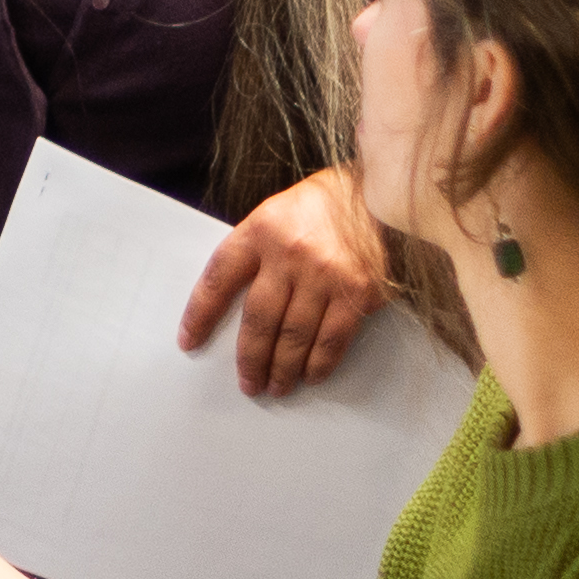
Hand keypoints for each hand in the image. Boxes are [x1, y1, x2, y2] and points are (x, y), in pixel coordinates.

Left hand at [184, 166, 388, 396]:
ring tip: (275, 386)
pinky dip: (319, 364)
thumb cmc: (325, 205)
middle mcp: (290, 254)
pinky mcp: (360, 292)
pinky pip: (332, 339)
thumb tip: (234, 304)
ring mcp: (326, 275)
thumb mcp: (277, 213)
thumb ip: (255, 252)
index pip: (218, 279)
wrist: (389, 192)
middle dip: (249, 359)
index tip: (189, 341)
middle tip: (247, 383)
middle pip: (258, 319)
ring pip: (294, 336)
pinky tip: (310, 376)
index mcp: (260, 230)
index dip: (200, 315)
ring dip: (282, 369)